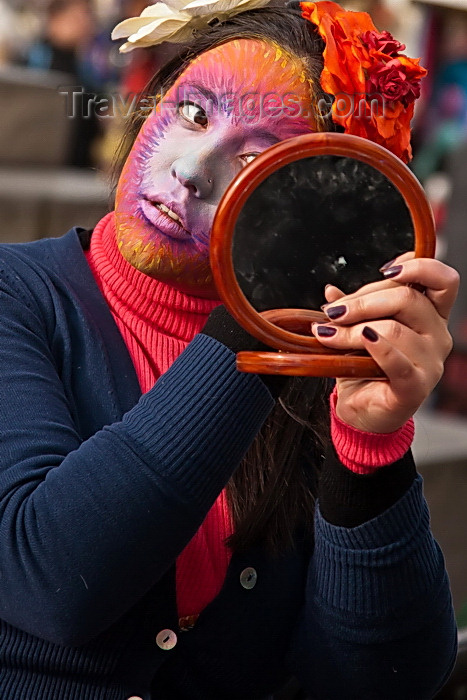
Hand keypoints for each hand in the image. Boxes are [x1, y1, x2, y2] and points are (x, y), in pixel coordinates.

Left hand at [311, 256, 459, 432]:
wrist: (362, 412)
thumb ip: (352, 308)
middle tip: (333, 312)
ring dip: (352, 329)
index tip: (384, 270)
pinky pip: (397, 361)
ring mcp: (430, 362)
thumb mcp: (357, 331)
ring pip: (393, 328)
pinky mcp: (415, 386)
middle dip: (362, 301)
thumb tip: (331, 290)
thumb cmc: (364, 369)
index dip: (417, 266)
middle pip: (408, 298)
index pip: (442, 280)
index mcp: (431, 316)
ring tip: (327, 334)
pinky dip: (377, 347)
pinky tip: (362, 339)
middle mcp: (437, 336)